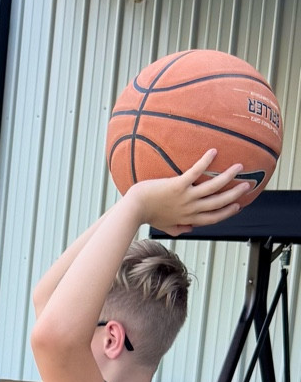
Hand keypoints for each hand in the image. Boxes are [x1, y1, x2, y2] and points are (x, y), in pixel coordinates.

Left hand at [131, 151, 252, 234]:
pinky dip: (205, 162)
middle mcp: (191, 209)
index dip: (227, 212)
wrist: (134, 208)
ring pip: (213, 187)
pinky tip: (213, 151)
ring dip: (228, 177)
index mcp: (188, 219)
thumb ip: (177, 229)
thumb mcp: (165, 226)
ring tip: (239, 166)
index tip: (238, 206)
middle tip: (248, 185)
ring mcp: (186, 197)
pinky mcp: (178, 185)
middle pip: (219, 202)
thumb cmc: (147, 215)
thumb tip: (188, 230)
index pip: (213, 218)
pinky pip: (196, 172)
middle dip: (235, 194)